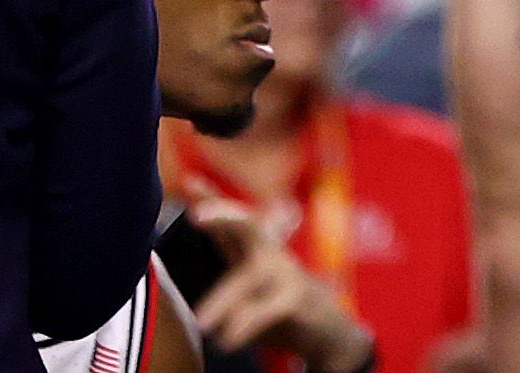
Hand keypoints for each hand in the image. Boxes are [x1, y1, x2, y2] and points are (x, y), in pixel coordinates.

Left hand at [186, 199, 377, 372]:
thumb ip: (230, 274)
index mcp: (258, 252)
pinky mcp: (298, 300)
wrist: (330, 332)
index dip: (212, 199)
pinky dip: (246, 323)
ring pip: (251, 277)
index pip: (233, 221)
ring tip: (202, 325)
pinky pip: (268, 308)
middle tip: (197, 216)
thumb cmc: (285, 309)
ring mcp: (288, 276)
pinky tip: (227, 339)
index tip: (189, 180)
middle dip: (225, 215)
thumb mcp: (253, 290)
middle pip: (250, 225)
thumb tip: (203, 260)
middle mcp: (273, 256)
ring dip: (222, 300)